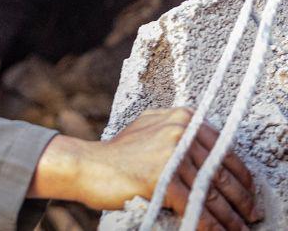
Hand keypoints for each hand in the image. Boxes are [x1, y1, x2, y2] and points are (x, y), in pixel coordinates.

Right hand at [79, 109, 257, 227]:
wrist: (87, 165)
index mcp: (181, 118)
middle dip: (240, 199)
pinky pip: (196, 207)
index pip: (224, 149)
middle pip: (221, 172)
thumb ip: (179, 133)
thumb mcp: (150, 131)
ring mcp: (171, 154)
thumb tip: (212, 154)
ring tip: (237, 229)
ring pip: (212, 193)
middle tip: (250, 215)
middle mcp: (180, 131)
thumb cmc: (118, 154)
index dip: (240, 174)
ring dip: (230, 217)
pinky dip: (209, 224)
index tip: (248, 191)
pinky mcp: (164, 178)